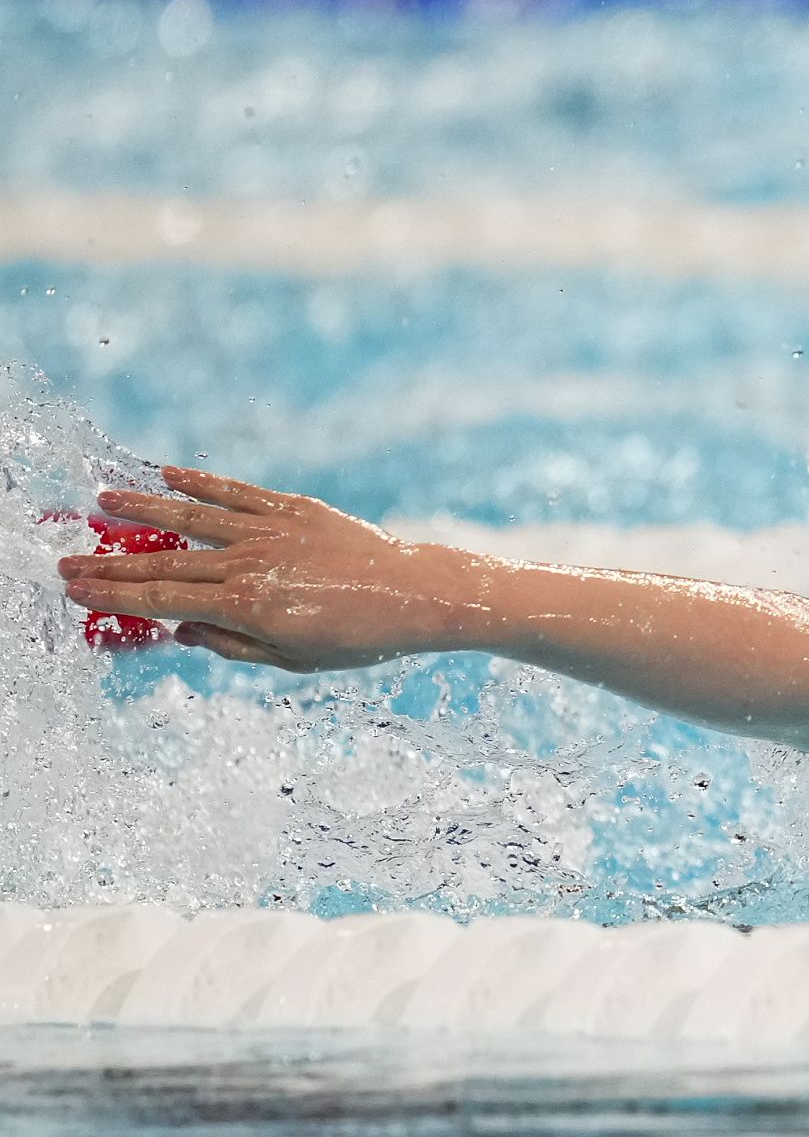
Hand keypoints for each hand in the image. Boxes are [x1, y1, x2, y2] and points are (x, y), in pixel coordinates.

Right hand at [57, 468, 476, 672]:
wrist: (415, 596)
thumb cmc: (358, 639)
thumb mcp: (293, 660)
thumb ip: (231, 645)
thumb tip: (180, 629)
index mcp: (246, 608)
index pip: (162, 600)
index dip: (113, 595)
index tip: (74, 590)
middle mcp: (251, 566)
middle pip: (165, 562)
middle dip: (110, 562)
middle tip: (65, 559)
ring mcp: (271, 533)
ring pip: (193, 519)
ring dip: (143, 510)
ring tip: (102, 501)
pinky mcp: (295, 509)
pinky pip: (239, 493)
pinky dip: (201, 484)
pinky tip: (167, 476)